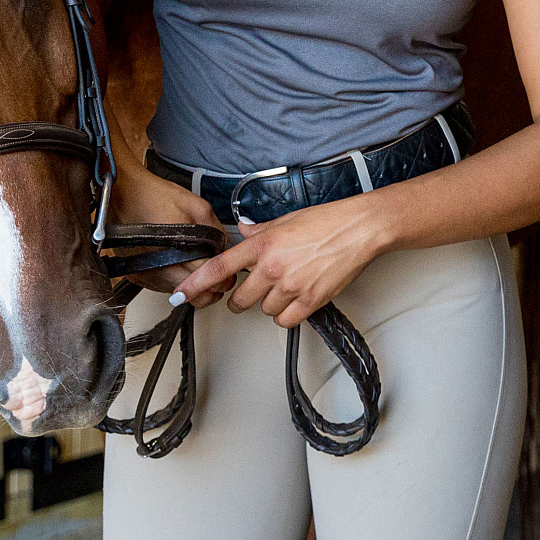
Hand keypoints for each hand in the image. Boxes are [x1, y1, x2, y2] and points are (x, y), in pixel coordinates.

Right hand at [110, 164, 227, 296]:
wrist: (123, 194)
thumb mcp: (195, 204)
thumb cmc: (153, 196)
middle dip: (211, 289)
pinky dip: (175, 283)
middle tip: (218, 278)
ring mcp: (147, 274)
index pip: (208, 278)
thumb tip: (226, 245)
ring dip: (193, 288)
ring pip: (179, 296)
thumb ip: (215, 227)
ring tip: (197, 270)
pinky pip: (163, 289)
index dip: (223, 279)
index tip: (229, 274)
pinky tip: (178, 267)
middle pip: (194, 296)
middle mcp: (160, 268)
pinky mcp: (137, 276)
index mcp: (177, 250)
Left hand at [175, 195, 392, 327]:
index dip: (196, 283)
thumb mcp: (286, 219)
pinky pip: (285, 320)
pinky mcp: (310, 301)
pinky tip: (295, 299)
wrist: (358, 230)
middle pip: (240, 299)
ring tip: (286, 286)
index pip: (219, 267)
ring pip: (264, 310)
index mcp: (262, 244)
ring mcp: (291, 286)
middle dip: (241, 298)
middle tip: (252, 290)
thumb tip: (243, 230)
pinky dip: (287, 314)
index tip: (181, 294)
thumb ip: (259, 230)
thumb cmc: (325, 221)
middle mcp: (272, 267)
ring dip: (269, 303)